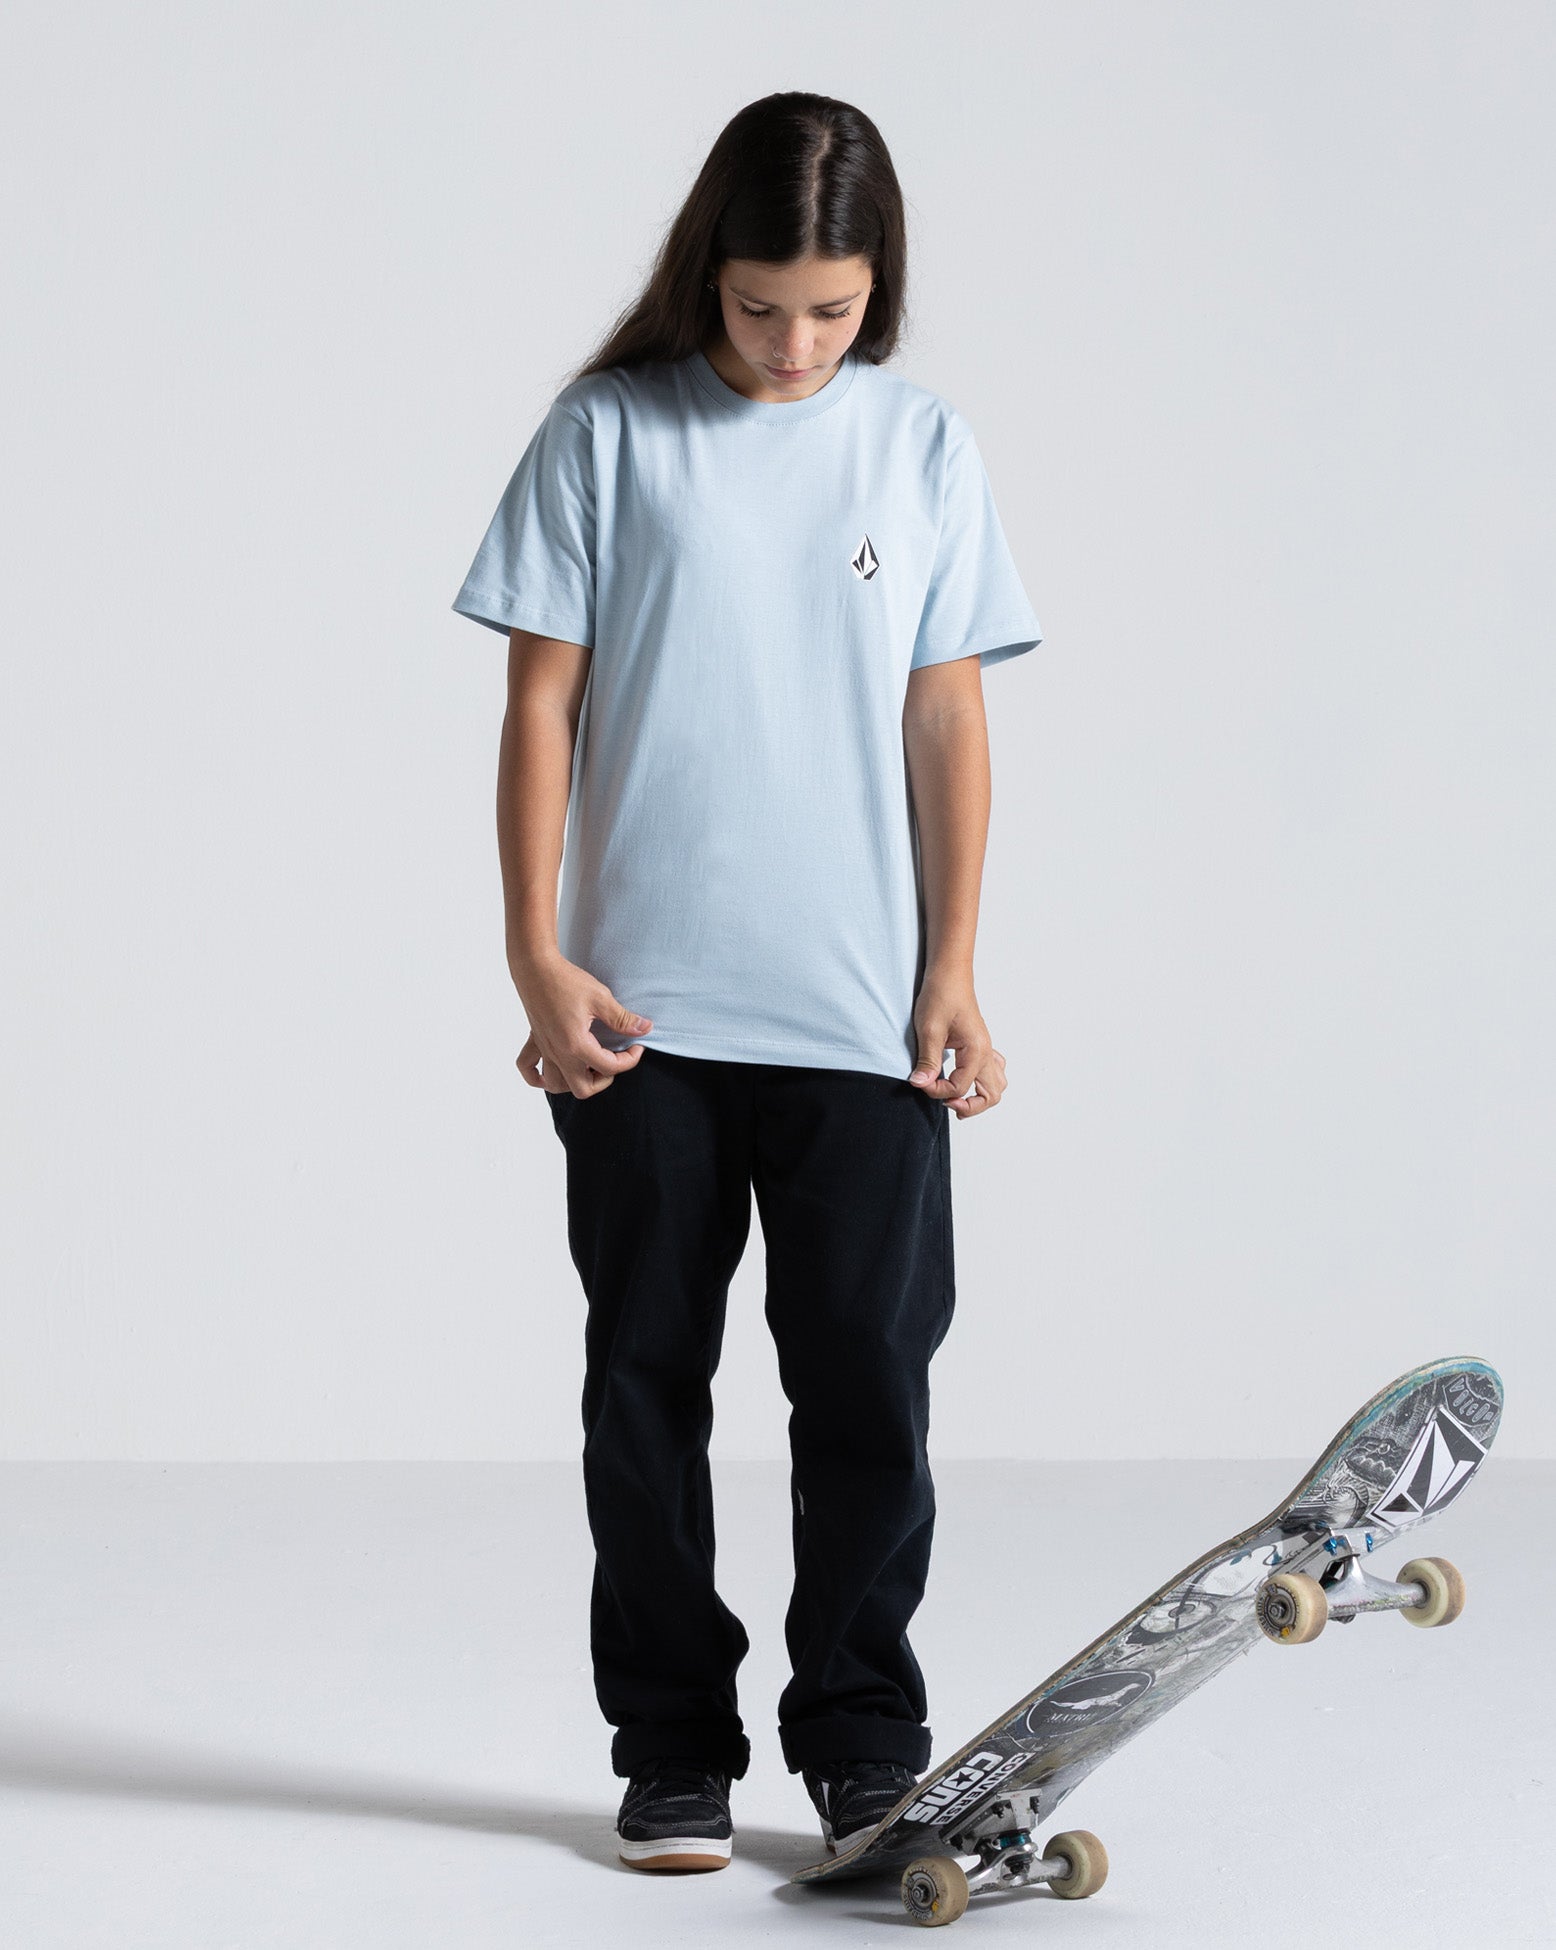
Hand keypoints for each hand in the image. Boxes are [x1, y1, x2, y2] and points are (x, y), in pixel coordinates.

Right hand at [510, 951, 652, 1097]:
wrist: (536, 966)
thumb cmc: (566, 980)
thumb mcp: (601, 998)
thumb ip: (623, 1019)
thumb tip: (644, 1028)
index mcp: (576, 1045)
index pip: (609, 1067)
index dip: (630, 1060)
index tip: (637, 1045)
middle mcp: (558, 1053)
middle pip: (583, 1089)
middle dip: (603, 1079)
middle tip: (614, 1060)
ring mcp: (545, 1049)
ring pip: (556, 1085)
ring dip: (574, 1081)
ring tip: (588, 1065)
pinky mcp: (535, 1040)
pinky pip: (528, 1069)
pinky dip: (538, 1077)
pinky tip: (551, 1070)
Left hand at [907, 973, 1006, 1117]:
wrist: (949, 973)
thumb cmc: (941, 994)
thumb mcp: (929, 1029)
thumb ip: (927, 1060)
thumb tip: (920, 1084)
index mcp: (977, 1050)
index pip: (960, 1087)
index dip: (937, 1091)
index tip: (920, 1081)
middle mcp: (986, 1052)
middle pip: (991, 1095)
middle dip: (969, 1106)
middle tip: (945, 1102)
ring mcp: (986, 1049)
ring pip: (997, 1085)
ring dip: (979, 1097)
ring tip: (955, 1098)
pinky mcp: (980, 1045)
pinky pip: (993, 1071)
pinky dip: (981, 1083)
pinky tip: (962, 1079)